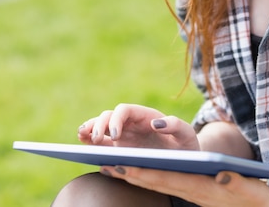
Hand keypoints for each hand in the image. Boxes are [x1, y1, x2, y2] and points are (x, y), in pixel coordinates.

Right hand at [78, 103, 199, 150]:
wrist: (184, 159)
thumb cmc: (185, 145)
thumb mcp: (187, 134)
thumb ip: (176, 125)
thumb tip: (156, 123)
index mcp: (145, 116)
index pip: (125, 110)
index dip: (117, 119)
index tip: (116, 135)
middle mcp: (131, 123)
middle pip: (109, 116)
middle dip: (100, 125)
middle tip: (97, 140)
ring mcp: (123, 135)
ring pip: (101, 126)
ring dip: (90, 129)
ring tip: (82, 136)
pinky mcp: (119, 148)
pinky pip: (101, 142)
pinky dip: (90, 139)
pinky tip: (83, 142)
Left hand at [101, 166, 268, 206]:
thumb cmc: (255, 195)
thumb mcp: (250, 187)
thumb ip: (236, 181)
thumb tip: (221, 174)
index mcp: (201, 188)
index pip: (167, 180)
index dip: (145, 173)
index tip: (124, 166)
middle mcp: (190, 190)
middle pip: (154, 182)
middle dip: (129, 173)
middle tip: (105, 165)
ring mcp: (188, 191)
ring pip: (154, 182)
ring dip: (132, 174)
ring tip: (110, 166)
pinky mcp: (189, 188)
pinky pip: (162, 181)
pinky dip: (145, 175)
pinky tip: (132, 169)